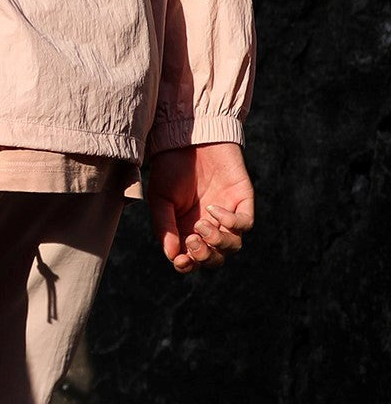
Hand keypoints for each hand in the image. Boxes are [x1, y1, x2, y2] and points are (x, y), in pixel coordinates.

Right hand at [146, 142, 253, 273]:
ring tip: (201, 225)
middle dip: (205, 257)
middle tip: (192, 240)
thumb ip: (164, 225)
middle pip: (215, 258)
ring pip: (232, 245)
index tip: (180, 259)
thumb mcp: (159, 198)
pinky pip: (245, 224)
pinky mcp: (242, 201)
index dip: (188, 265)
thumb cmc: (170, 167)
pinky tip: (213, 208)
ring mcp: (228, 214)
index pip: (192, 258)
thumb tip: (171, 255)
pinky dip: (231, 223)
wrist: (187, 138)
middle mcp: (209, 226)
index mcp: (186, 229)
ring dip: (217, 242)